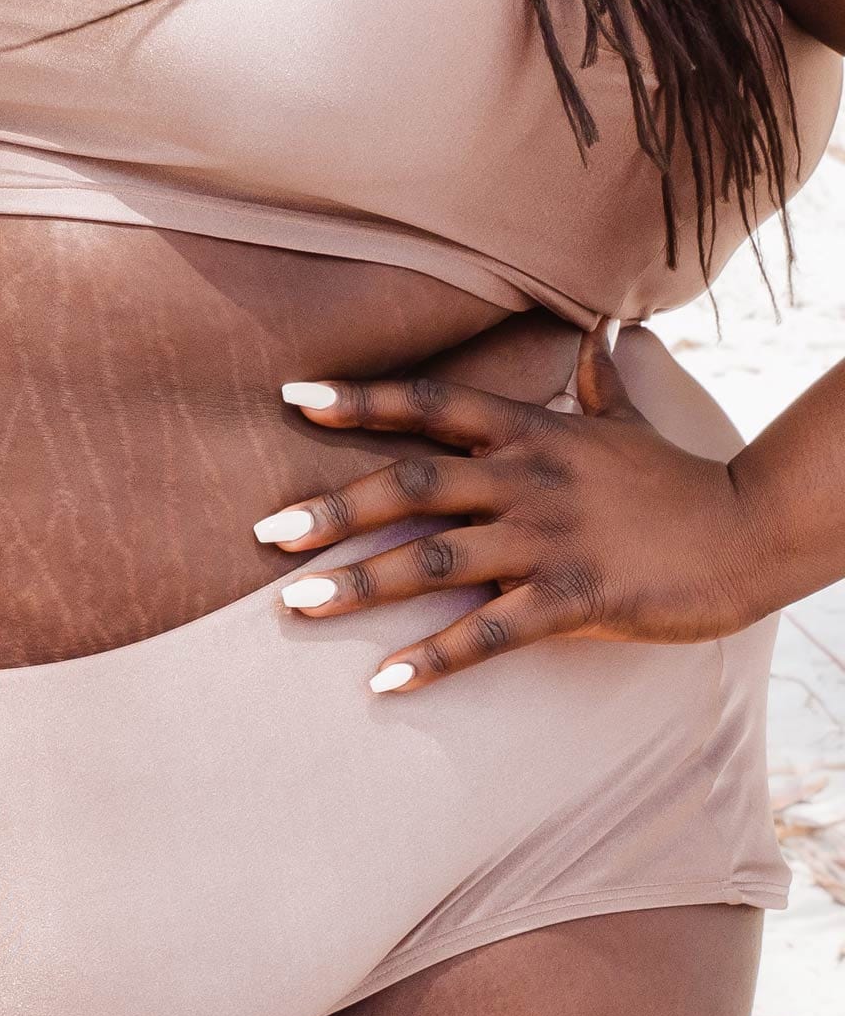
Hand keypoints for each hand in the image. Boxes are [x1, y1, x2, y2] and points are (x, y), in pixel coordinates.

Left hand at [260, 324, 773, 693]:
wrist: (750, 530)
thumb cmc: (681, 482)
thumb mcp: (633, 424)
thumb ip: (601, 382)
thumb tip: (598, 333)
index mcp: (534, 434)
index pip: (433, 405)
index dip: (362, 400)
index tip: (293, 397)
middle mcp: (529, 479)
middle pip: (411, 485)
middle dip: (333, 510)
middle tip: (266, 535)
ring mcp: (549, 539)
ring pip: (434, 561)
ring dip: (359, 584)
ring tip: (296, 606)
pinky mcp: (574, 599)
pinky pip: (487, 634)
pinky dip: (432, 660)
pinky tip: (383, 682)